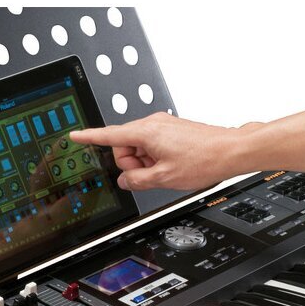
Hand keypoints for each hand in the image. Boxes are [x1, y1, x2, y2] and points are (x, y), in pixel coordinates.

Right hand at [69, 112, 258, 191]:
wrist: (230, 151)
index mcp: (146, 132)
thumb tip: (125, 180)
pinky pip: (152, 146)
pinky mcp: (171, 131)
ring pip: (139, 148)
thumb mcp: (164, 178)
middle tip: (151, 174)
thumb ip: (136, 180)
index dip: (89, 137)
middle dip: (131, 164)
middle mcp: (152, 124)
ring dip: (146, 163)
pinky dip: (155, 158)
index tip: (74, 135)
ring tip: (166, 170)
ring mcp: (162, 127)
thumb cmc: (204, 159)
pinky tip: (171, 166)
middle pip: (124, 147)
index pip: (108, 135)